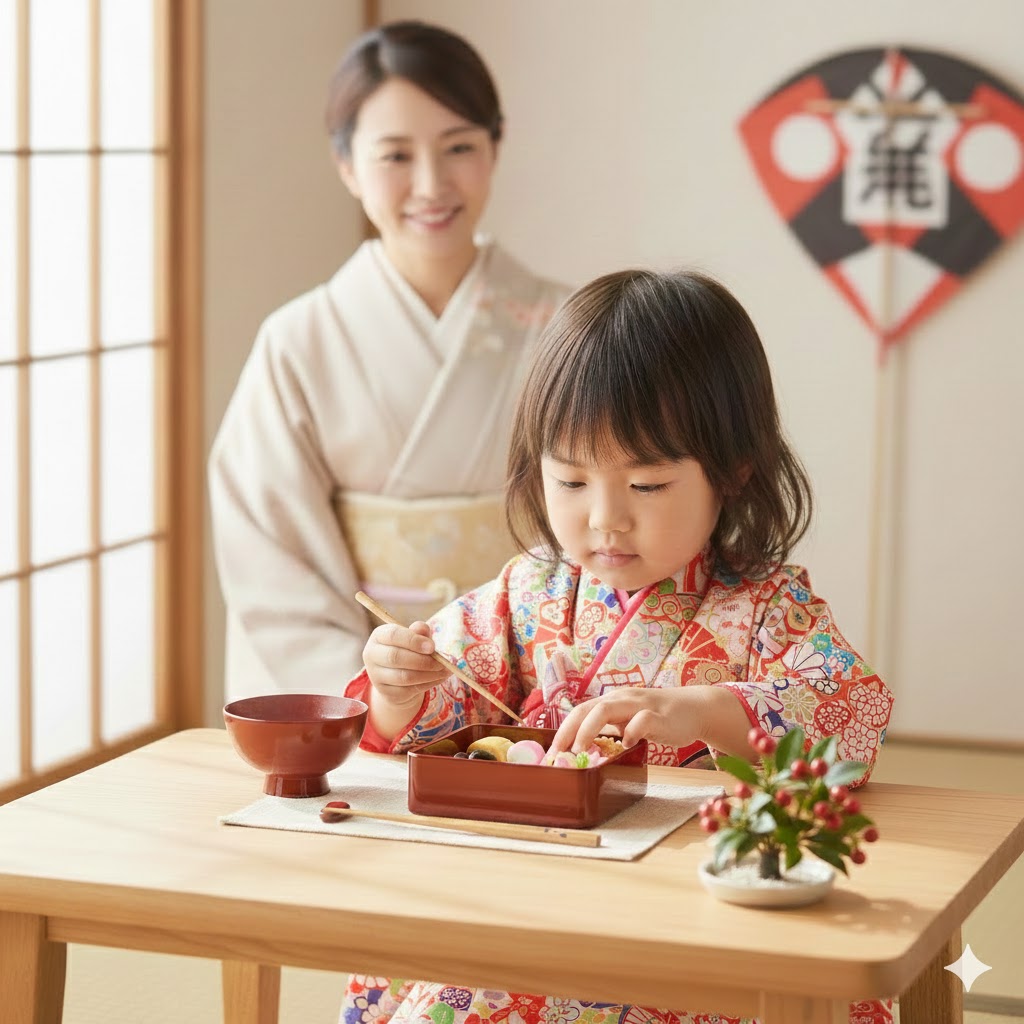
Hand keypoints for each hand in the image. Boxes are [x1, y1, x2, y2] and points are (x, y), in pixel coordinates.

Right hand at [363, 621, 449, 710]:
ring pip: (404, 676)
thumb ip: (419, 632)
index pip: (393, 635)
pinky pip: (409, 690)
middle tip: (441, 662)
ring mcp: (376, 676)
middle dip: (422, 660)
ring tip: (444, 670)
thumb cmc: (408, 650)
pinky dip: (428, 684)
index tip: (432, 646)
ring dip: (428, 674)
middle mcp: (372, 655)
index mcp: (378, 636)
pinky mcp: (386, 692)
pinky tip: (438, 678)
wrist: (398, 677)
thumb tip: (424, 629)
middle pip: (395, 657)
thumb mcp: (414, 638)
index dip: (413, 640)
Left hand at [549, 687, 711, 755]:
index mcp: (612, 701)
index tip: (551, 752)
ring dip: (589, 729)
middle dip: (569, 730)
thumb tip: (584, 750)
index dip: (563, 730)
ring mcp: (640, 706)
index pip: (580, 711)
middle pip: (588, 708)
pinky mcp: (659, 716)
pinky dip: (630, 732)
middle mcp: (622, 699)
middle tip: (559, 752)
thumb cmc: (657, 718)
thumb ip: (610, 730)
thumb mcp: (628, 721)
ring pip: (606, 709)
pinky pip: (641, 721)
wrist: (693, 708)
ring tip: (580, 750)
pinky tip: (628, 744)